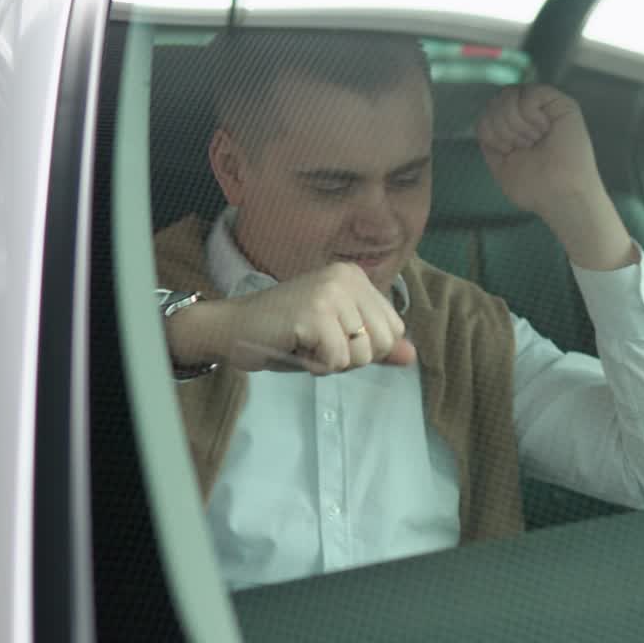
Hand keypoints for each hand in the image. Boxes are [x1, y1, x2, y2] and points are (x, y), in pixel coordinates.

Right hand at [166, 262, 415, 374]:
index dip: (364, 348)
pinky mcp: (314, 312)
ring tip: (305, 343)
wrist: (232, 328)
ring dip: (331, 362)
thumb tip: (411, 356)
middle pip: (383, 342)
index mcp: (356, 277)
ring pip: (361, 355)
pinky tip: (295, 347)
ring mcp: (331, 292)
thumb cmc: (285, 334)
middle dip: (352, 358)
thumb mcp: (337, 337)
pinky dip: (316, 366)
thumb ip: (374, 345)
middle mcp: (347, 277)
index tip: (330, 337)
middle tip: (317, 343)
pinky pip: (337, 361)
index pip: (393, 329)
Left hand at [478, 84, 634, 270]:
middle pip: (495, 101)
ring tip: (536, 140)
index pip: (486, 112)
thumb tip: (487, 115)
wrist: (559, 196)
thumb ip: (489, 138)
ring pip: (509, 94)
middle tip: (524, 147)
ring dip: (516, 124)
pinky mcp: (561, 104)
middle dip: (502, 128)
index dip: (490, 132)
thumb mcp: (499, 164)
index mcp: (514, 129)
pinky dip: (530, 114)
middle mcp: (528, 114)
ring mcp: (544, 107)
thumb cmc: (534, 187)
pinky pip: (530, 93)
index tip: (508, 151)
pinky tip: (543, 130)